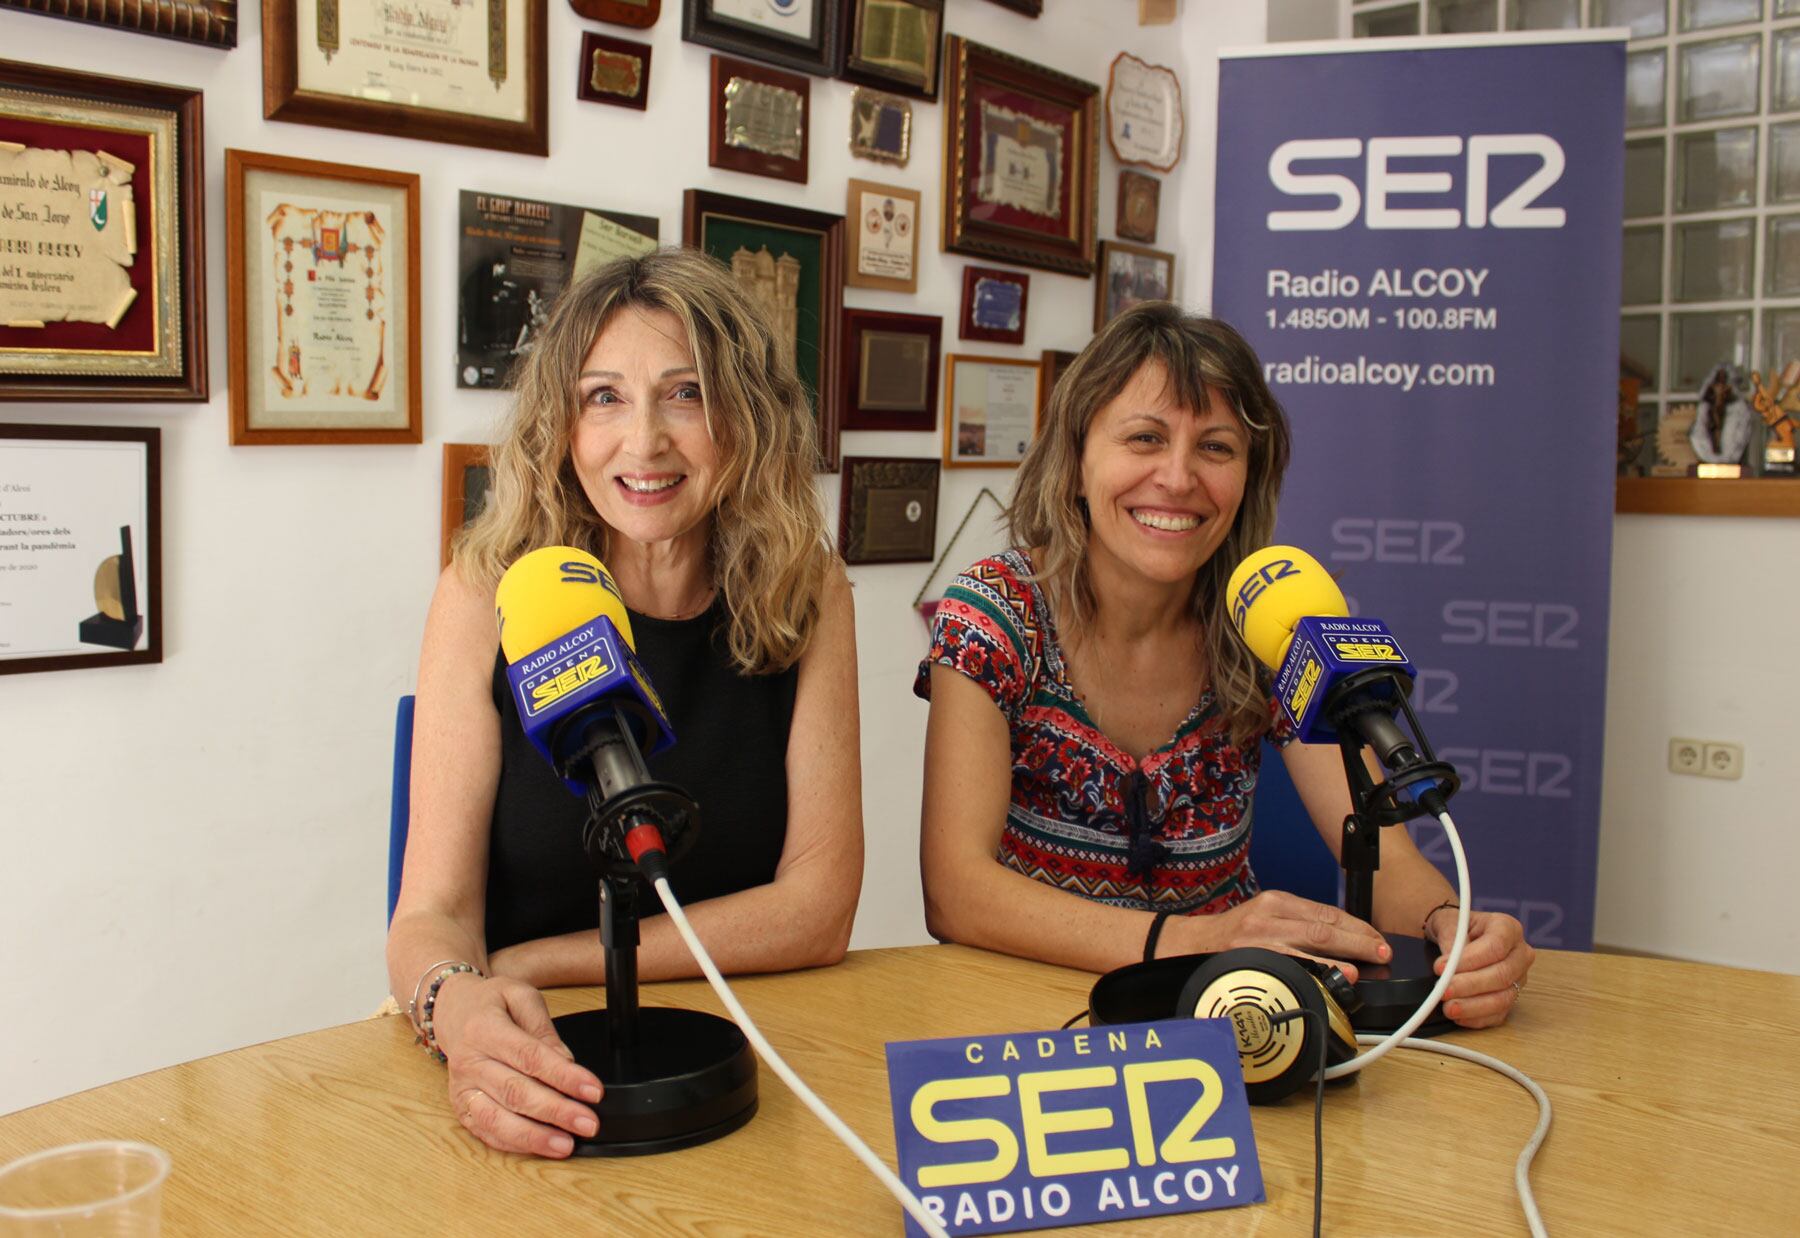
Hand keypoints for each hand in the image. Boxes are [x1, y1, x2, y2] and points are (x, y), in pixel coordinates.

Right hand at [430, 973, 604, 1156]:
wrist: (454, 1012)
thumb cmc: (491, 1004)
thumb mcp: (521, 997)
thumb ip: (544, 1031)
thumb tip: (566, 1062)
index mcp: (484, 1029)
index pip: (530, 1057)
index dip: (564, 1076)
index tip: (593, 1091)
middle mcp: (469, 1062)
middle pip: (516, 1092)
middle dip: (556, 1112)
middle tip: (588, 1123)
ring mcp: (462, 1089)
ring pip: (497, 1119)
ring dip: (534, 1137)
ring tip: (566, 1145)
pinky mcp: (462, 1108)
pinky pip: (486, 1132)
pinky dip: (515, 1144)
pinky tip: (541, 1147)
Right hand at [1174, 891, 1391, 982]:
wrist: (1188, 945)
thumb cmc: (1231, 936)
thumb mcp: (1265, 918)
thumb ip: (1298, 926)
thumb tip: (1342, 943)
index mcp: (1276, 901)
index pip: (1326, 912)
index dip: (1356, 926)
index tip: (1376, 938)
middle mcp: (1269, 915)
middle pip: (1323, 926)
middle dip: (1358, 940)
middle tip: (1381, 952)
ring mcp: (1259, 937)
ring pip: (1310, 943)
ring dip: (1342, 957)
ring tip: (1362, 966)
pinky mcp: (1250, 957)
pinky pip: (1289, 965)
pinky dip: (1313, 973)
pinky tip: (1328, 979)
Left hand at [1425, 908, 1534, 1027]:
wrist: (1457, 937)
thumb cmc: (1457, 927)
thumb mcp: (1448, 923)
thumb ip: (1450, 940)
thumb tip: (1447, 966)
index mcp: (1508, 928)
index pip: (1495, 946)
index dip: (1469, 960)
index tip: (1440, 968)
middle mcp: (1520, 954)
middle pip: (1502, 975)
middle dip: (1470, 986)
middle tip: (1443, 991)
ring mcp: (1519, 978)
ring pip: (1503, 998)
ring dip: (1473, 1006)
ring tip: (1448, 1008)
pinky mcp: (1511, 998)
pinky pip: (1499, 1014)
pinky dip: (1477, 1018)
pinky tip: (1459, 1016)